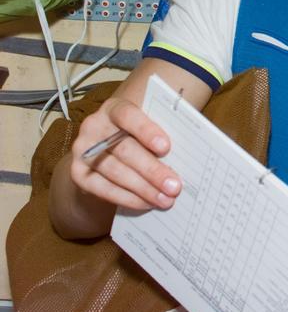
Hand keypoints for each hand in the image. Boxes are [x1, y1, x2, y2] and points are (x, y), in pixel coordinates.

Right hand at [67, 97, 181, 211]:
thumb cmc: (140, 135)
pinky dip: (127, 198)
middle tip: (175, 186)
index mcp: (115, 108)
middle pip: (124, 149)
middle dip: (152, 170)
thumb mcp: (149, 128)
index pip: (127, 115)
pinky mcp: (78, 173)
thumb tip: (185, 156)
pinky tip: (146, 203)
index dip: (146, 131)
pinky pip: (103, 189)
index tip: (166, 147)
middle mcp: (94, 126)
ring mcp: (83, 150)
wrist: (108, 148)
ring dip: (143, 188)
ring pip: (115, 171)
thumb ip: (161, 136)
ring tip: (165, 199)